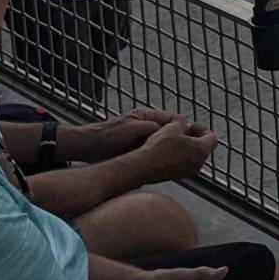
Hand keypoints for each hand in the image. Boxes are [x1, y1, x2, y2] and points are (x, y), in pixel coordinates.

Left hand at [62, 107, 180, 160]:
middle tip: (185, 152)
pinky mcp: (135, 147)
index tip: (191, 140)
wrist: (87, 146)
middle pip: (170, 130)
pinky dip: (159, 155)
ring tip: (175, 159)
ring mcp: (141, 135)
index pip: (174, 119)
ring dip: (168, 148)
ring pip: (163, 141)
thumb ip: (154, 127)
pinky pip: (154, 149)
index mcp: (147, 116)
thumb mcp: (134, 129)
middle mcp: (146, 124)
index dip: (184, 129)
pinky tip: (161, 163)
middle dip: (178, 140)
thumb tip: (173, 129)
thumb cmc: (108, 136)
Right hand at [131, 119, 218, 181]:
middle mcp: (198, 163)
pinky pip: (184, 164)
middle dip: (195, 137)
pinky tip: (167, 151)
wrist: (144, 166)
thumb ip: (183, 122)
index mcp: (202, 149)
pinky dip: (180, 156)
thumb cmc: (160, 146)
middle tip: (183, 132)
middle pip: (204, 147)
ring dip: (187, 147)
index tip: (192, 125)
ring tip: (174, 140)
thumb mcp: (173, 126)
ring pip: (193, 156)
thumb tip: (183, 123)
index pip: (212, 137)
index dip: (202, 129)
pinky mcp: (178, 176)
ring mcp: (188, 171)